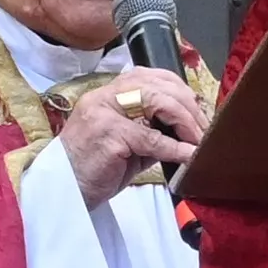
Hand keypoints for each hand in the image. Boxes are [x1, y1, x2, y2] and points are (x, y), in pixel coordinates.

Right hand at [57, 69, 202, 204]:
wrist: (62, 191)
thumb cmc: (93, 168)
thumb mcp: (125, 142)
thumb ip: (151, 129)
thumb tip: (187, 130)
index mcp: (108, 93)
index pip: (151, 76)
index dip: (180, 90)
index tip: (198, 112)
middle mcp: (105, 95)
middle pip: (159, 85)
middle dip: (189, 107)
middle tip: (204, 130)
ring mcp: (105, 112)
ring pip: (157, 102)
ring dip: (186, 122)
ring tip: (199, 141)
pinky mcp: (109, 135)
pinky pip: (152, 138)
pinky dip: (175, 147)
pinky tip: (188, 155)